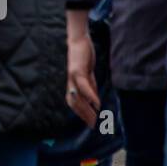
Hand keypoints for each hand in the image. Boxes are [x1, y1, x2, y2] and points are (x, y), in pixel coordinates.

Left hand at [65, 10, 99, 127]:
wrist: (79, 40)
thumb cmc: (83, 57)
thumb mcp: (89, 75)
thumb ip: (91, 87)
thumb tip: (95, 102)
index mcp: (72, 84)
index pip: (73, 103)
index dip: (80, 114)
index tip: (90, 124)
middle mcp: (69, 82)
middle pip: (73, 103)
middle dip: (83, 115)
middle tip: (94, 125)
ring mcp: (72, 76)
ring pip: (77, 97)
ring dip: (86, 109)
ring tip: (95, 118)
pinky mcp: (76, 69)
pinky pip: (83, 85)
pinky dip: (90, 95)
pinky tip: (97, 103)